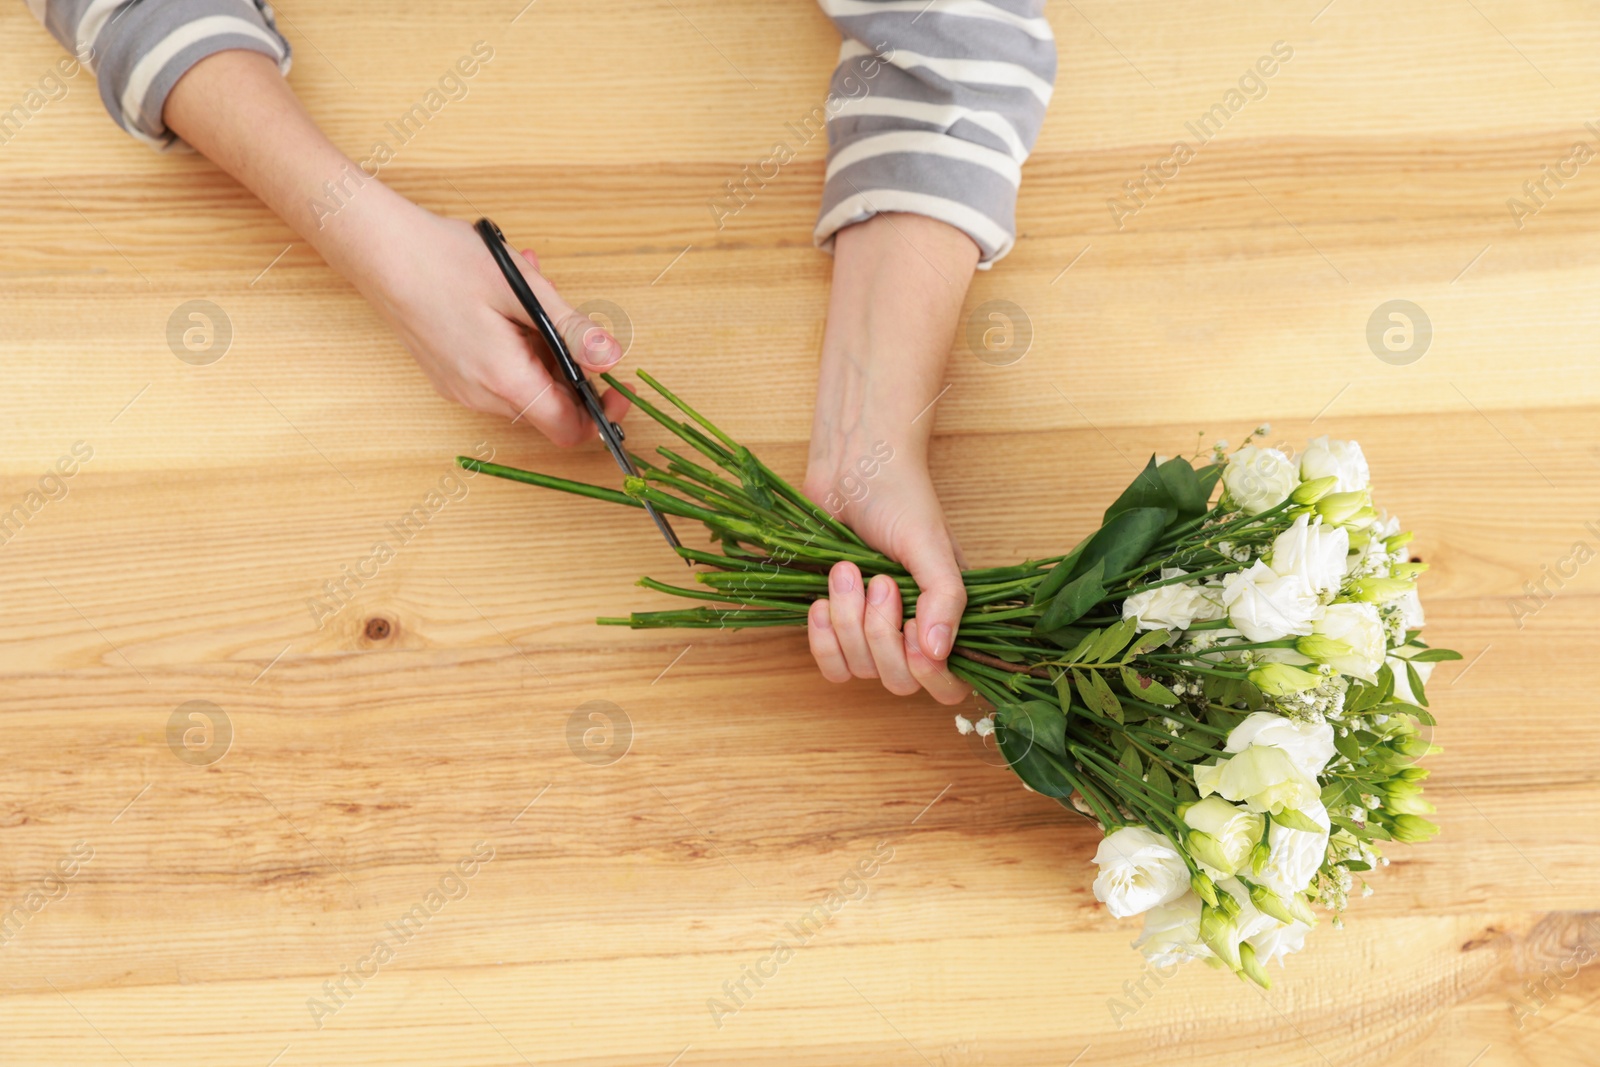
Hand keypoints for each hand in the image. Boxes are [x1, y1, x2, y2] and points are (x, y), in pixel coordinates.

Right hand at [163, 49, 625, 446]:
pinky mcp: (448, 373)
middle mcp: (479, 395)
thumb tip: (614, 358)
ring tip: (530, 292)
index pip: (567, 429)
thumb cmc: (443, 260)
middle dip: (569, 366)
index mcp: (502, 379)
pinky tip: (504, 300)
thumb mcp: (522, 289)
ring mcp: (460, 387)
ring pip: (524, 385)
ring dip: (541, 346)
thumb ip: (570, 329)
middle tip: (566, 314)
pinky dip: (515, 343)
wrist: (374, 247)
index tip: (618, 386)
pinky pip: (498, 372)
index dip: (601, 415)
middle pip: (548, 406)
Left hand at [804, 447, 969, 703]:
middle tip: (878, 581)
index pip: (949, 685)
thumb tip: (940, 653)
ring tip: (847, 571)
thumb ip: (945, 596)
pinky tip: (821, 602)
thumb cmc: (899, 498)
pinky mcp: (835, 625)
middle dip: (880, 633)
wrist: (849, 469)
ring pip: (860, 670)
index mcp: (948, 617)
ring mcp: (871, 631)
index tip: (914, 630)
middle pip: (899, 682)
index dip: (930, 674)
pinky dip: (823, 637)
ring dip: (848, 622)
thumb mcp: (930, 544)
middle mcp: (913, 632)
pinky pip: (830, 664)